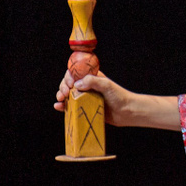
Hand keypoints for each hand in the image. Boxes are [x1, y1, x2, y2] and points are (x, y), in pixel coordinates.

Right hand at [52, 68, 179, 130]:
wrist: (127, 112)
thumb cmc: (119, 96)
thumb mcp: (107, 85)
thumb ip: (93, 81)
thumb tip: (77, 84)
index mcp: (92, 77)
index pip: (75, 72)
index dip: (69, 76)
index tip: (69, 84)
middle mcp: (87, 86)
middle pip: (69, 83)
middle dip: (63, 86)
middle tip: (64, 93)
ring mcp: (85, 97)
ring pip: (68, 94)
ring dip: (61, 95)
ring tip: (60, 100)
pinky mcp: (85, 108)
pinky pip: (71, 106)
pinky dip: (63, 106)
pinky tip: (58, 106)